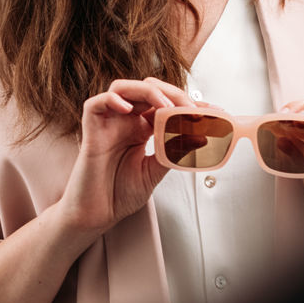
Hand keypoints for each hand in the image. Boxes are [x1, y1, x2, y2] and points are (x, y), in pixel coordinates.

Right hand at [56, 77, 195, 234]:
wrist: (96, 215)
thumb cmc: (119, 193)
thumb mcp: (155, 172)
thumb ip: (173, 153)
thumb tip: (200, 138)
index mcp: (141, 128)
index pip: (165, 104)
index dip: (187, 103)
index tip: (212, 111)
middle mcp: (125, 120)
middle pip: (147, 89)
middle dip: (172, 93)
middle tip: (191, 109)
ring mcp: (108, 123)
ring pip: (123, 88)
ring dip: (147, 91)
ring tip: (165, 106)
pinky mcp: (91, 131)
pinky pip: (95, 104)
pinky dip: (111, 100)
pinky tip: (128, 109)